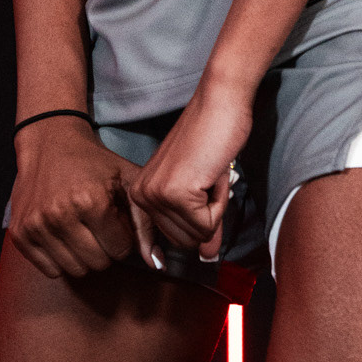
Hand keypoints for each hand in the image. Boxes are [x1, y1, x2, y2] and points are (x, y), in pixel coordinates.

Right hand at [8, 119, 136, 279]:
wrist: (49, 143)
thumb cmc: (94, 163)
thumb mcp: (127, 182)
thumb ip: (146, 223)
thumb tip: (156, 265)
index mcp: (91, 200)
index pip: (121, 250)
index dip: (122, 236)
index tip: (114, 220)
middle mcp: (60, 214)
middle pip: (98, 264)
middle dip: (105, 248)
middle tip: (98, 225)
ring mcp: (36, 225)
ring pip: (75, 270)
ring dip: (83, 255)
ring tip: (81, 229)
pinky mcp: (19, 233)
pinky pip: (50, 270)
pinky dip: (60, 258)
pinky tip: (62, 234)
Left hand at [127, 81, 252, 267]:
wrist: (220, 103)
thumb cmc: (212, 137)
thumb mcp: (201, 187)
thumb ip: (200, 223)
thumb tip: (206, 257)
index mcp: (141, 190)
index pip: (157, 236)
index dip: (164, 244)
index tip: (159, 258)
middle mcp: (142, 194)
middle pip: (183, 240)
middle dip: (206, 215)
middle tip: (208, 180)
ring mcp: (157, 194)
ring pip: (197, 233)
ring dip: (214, 208)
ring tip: (209, 175)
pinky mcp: (176, 193)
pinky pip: (207, 223)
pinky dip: (220, 202)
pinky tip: (214, 175)